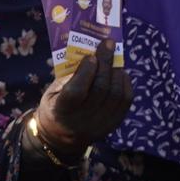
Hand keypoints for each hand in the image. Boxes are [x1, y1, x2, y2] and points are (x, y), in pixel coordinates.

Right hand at [35, 36, 130, 157]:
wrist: (61, 136)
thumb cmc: (56, 104)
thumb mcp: (53, 91)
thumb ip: (70, 75)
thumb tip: (93, 52)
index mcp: (61, 111)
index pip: (76, 92)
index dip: (86, 72)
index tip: (91, 56)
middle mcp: (82, 121)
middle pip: (101, 90)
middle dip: (106, 63)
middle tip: (108, 44)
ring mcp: (100, 125)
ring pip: (116, 95)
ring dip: (117, 72)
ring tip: (114, 58)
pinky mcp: (113, 125)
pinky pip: (125, 101)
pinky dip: (125, 83)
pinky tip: (120, 72)